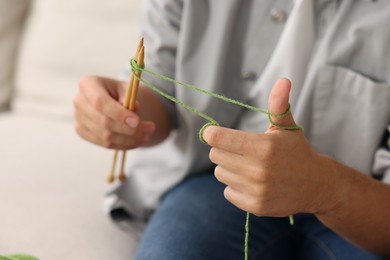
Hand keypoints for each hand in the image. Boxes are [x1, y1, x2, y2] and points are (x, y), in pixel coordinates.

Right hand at [73, 76, 154, 149]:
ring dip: (130, 140)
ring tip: (147, 136)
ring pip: (106, 137)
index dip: (119, 114)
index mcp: (87, 84)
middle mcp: (79, 101)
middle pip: (104, 122)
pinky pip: (104, 144)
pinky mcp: (82, 132)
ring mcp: (78, 118)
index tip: (137, 122)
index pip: (100, 102)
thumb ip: (129, 97)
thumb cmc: (120, 91)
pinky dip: (123, 145)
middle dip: (130, 130)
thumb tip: (133, 110)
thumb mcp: (127, 88)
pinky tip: (136, 141)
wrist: (110, 99)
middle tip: (150, 129)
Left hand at [203, 78, 338, 216]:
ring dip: (229, 168)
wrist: (316, 185)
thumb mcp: (287, 127)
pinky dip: (235, 186)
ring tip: (249, 166)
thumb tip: (283, 80)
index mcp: (264, 147)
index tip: (213, 133)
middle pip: (215, 156)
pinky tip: (252, 182)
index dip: (212, 134)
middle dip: (223, 150)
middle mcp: (259, 170)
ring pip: (220, 173)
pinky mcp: (255, 206)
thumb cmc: (296, 152)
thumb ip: (279, 105)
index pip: (218, 138)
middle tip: (240, 150)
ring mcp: (257, 190)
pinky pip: (228, 192)